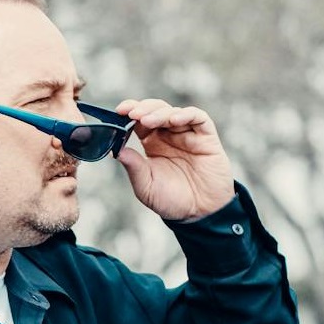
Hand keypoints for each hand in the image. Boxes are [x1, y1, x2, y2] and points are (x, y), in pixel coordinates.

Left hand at [114, 98, 234, 220]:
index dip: (130, 112)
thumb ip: (134, 168)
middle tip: (132, 114)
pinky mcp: (206, 137)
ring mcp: (188, 135)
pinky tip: (174, 120)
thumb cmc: (172, 201)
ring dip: (159, 113)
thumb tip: (116, 151)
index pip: (139, 121)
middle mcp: (170, 136)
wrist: (200, 214)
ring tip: (147, 120)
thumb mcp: (146, 187)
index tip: (119, 111)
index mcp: (153, 144)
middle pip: (155, 111)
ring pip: (173, 112)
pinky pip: (198, 118)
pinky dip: (186, 115)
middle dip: (142, 109)